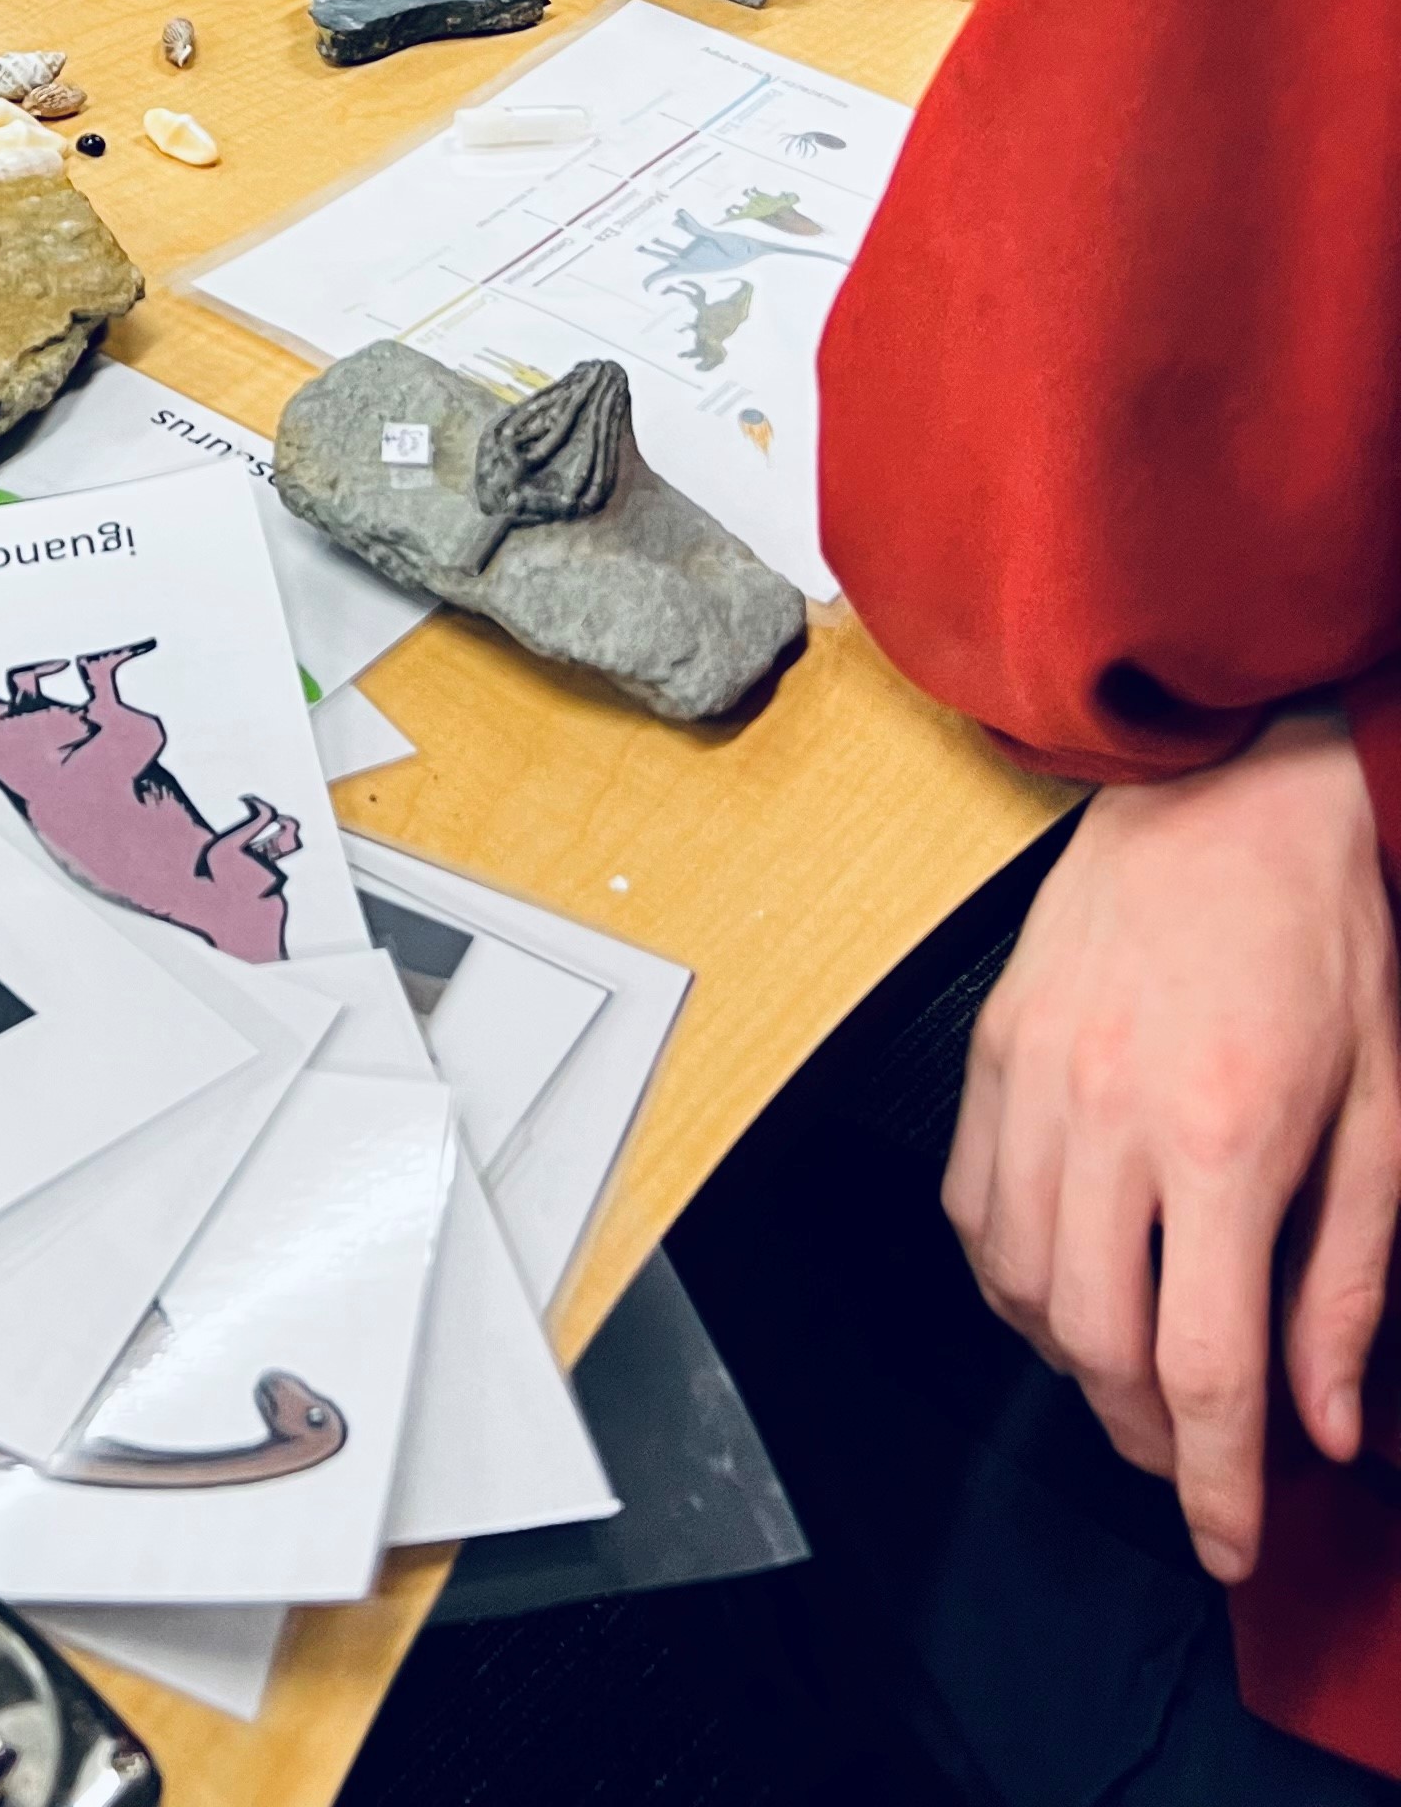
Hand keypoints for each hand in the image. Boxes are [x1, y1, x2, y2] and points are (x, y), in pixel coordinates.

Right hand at [943, 706, 1400, 1584]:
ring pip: (1019, 1288)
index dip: (1213, 1483)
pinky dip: (1009, 1278)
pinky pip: (971, 1208)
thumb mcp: (1385, 1118)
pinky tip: (1064, 1283)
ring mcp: (1035, 1078)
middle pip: (1096, 1344)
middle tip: (1195, 1462)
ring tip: (1136, 1374)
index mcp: (1226, 1137)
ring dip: (1075, 1364)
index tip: (1228, 1540)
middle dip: (1144, 1436)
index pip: (1202, 1367)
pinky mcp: (993, 1049)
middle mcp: (1111, 1115)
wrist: (1226, 789)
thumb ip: (1349, 1283)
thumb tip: (1328, 1420)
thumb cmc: (1320, 935)